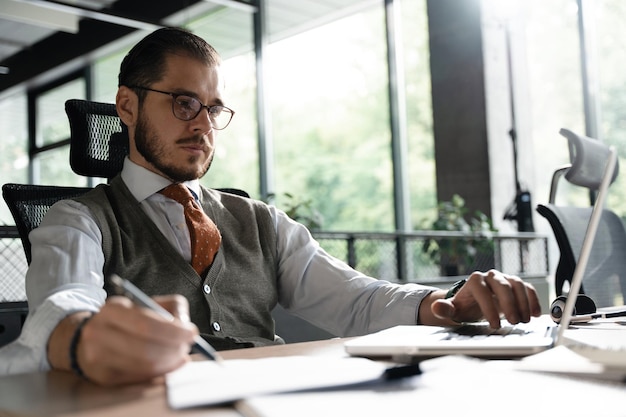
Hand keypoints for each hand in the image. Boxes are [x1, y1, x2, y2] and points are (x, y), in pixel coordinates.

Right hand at [49, 294, 197, 385]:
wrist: (88, 338)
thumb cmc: (127, 320)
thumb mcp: (146, 303)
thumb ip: (172, 306)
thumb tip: (185, 325)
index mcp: (112, 309)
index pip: (147, 324)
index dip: (174, 331)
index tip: (192, 333)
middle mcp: (100, 333)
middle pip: (146, 349)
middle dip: (174, 349)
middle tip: (187, 347)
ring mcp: (98, 357)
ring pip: (144, 366)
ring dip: (170, 362)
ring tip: (179, 355)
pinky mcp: (103, 377)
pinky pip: (139, 378)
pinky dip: (160, 372)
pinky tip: (168, 364)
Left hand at [429, 270, 541, 327]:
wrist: (474, 302)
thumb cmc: (465, 306)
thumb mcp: (454, 310)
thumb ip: (445, 309)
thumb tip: (436, 307)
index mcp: (474, 281)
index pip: (482, 291)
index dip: (489, 308)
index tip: (495, 325)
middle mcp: (490, 276)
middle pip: (502, 285)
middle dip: (509, 304)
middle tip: (515, 322)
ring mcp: (504, 279)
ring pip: (517, 284)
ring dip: (523, 302)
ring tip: (525, 321)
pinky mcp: (516, 285)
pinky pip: (527, 288)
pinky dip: (533, 299)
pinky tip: (535, 314)